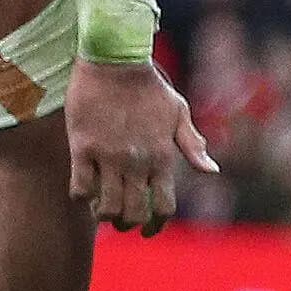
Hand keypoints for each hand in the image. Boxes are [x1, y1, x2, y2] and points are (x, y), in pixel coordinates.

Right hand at [65, 58, 216, 237]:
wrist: (116, 61)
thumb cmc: (150, 87)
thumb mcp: (179, 112)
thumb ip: (193, 145)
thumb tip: (211, 171)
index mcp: (162, 157)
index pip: (164, 206)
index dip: (157, 224)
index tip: (150, 229)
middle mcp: (137, 162)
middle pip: (134, 213)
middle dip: (130, 225)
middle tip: (123, 222)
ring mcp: (109, 156)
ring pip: (107, 207)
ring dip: (104, 216)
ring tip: (102, 211)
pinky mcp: (82, 148)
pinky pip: (79, 187)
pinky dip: (81, 197)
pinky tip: (84, 191)